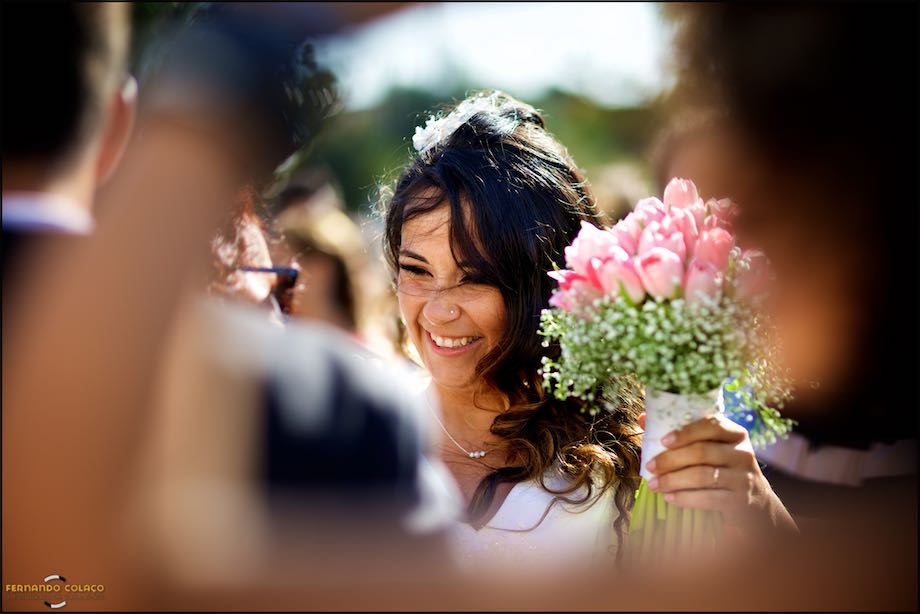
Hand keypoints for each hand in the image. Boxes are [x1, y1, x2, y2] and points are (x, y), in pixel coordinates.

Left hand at [642, 412, 797, 535]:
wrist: (754, 505)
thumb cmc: (722, 469)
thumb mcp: (709, 448)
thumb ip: (680, 433)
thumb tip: (643, 418)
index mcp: (735, 433)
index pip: (712, 425)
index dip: (686, 431)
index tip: (663, 440)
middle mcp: (743, 453)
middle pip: (702, 452)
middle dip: (671, 459)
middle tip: (650, 467)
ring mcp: (744, 478)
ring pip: (702, 476)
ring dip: (673, 480)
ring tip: (654, 485)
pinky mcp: (740, 501)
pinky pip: (707, 498)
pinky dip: (684, 498)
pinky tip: (669, 498)